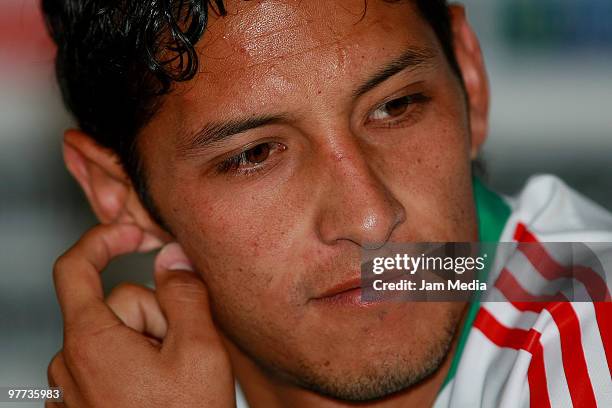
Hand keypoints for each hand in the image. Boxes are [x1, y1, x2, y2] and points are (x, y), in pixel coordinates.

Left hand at [47, 224, 234, 406]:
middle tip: (183, 354)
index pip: (74, 267)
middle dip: (156, 317)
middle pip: (117, 306)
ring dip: (149, 346)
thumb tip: (173, 258)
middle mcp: (69, 365)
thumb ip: (186, 294)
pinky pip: (108, 365)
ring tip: (174, 382)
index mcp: (90, 343)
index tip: (133, 234)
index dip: (105, 239)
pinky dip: (135, 368)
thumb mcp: (200, 352)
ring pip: (117, 337)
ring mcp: (71, 390)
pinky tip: (158, 394)